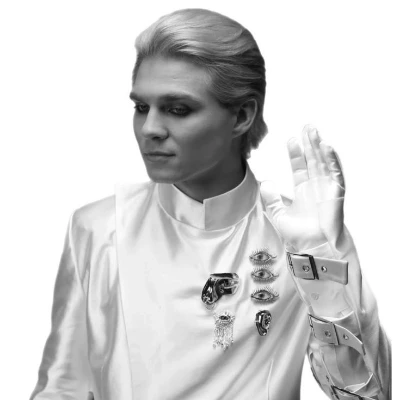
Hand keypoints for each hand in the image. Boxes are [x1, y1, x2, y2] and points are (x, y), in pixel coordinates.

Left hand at [262, 124, 345, 251]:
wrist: (312, 247)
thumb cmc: (299, 235)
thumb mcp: (279, 214)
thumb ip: (271, 199)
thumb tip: (265, 183)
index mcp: (303, 191)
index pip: (299, 167)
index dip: (295, 153)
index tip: (291, 140)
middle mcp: (315, 187)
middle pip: (312, 160)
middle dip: (309, 144)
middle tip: (306, 127)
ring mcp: (326, 188)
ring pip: (322, 163)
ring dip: (318, 147)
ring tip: (313, 131)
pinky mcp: (335, 193)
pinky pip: (335, 173)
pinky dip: (332, 160)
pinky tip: (326, 147)